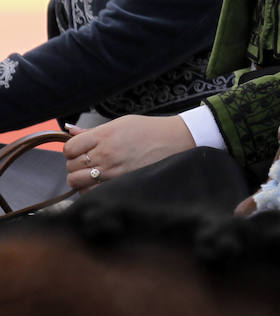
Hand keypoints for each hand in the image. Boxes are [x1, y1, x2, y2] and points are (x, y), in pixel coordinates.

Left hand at [63, 114, 193, 191]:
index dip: (71, 150)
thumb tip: (71, 131)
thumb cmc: (150, 130)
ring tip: (92, 174)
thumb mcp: (121, 123)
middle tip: (88, 162)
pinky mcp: (120, 182)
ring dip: (80, 179)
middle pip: (71, 165)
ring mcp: (112, 170)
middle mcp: (106, 153)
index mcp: (104, 135)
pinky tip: (99, 183)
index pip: (69, 147)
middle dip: (76, 164)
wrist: (175, 139)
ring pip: (76, 181)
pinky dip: (90, 190)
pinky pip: (91, 192)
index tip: (79, 150)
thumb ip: (94, 130)